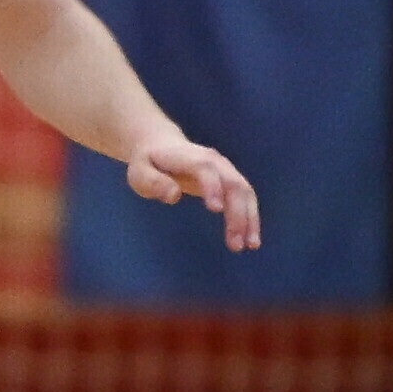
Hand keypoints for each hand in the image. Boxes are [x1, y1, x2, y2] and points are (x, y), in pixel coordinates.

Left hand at [125, 133, 260, 250]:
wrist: (162, 146)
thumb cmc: (148, 163)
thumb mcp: (140, 172)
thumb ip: (153, 182)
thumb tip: (174, 196)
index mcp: (189, 157)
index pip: (206, 169)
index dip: (213, 187)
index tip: (216, 209)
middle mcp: (214, 161)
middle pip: (232, 184)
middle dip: (237, 213)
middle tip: (235, 245)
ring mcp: (225, 169)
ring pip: (245, 192)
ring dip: (250, 218)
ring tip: (251, 245)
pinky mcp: (231, 180)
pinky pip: (246, 198)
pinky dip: (251, 217)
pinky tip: (251, 239)